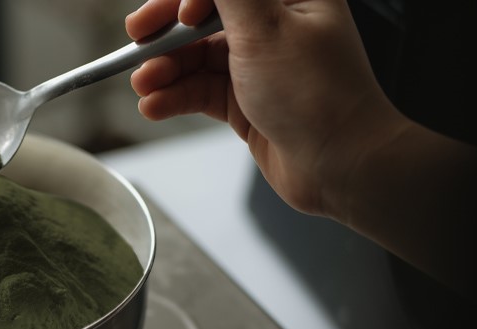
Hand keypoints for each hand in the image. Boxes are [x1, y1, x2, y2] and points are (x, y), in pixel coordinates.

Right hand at [126, 0, 406, 219]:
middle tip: (136, 39)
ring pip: (196, 57)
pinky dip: (175, 97)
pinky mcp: (245, 101)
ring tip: (143, 85)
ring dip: (165, 69)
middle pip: (203, 17)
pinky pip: (199, 91)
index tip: (176, 16)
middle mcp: (273, 25)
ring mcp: (257, 65)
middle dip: (167, 30)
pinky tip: (155, 105)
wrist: (340, 165)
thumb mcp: (266, 29)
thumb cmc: (320, 96)